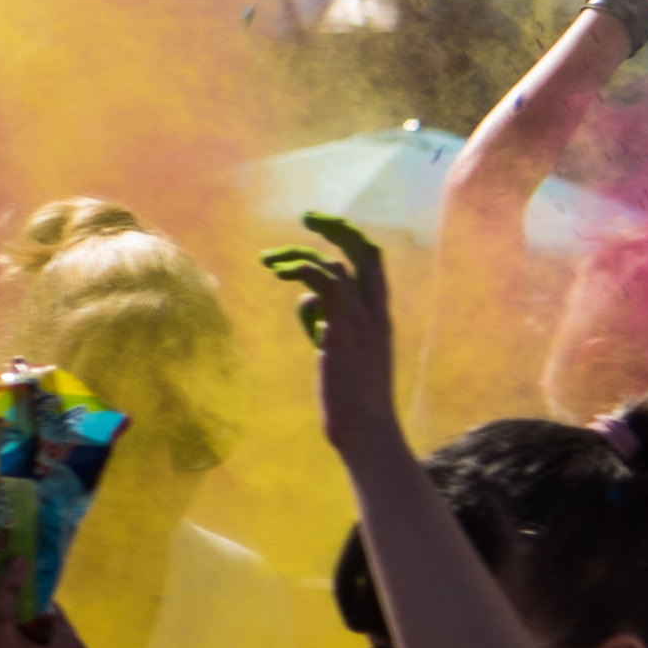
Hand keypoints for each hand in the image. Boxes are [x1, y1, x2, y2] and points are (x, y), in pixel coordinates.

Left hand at [261, 214, 406, 455]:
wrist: (367, 431)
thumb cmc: (351, 400)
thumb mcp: (341, 354)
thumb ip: (329, 324)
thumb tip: (310, 304)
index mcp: (378, 319)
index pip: (373, 267)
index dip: (350, 243)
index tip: (323, 230)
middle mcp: (375, 315)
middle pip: (364, 255)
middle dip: (337, 229)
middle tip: (308, 217)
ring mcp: (361, 322)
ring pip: (337, 266)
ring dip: (300, 255)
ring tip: (270, 261)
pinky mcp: (343, 332)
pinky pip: (326, 284)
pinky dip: (302, 269)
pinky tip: (280, 272)